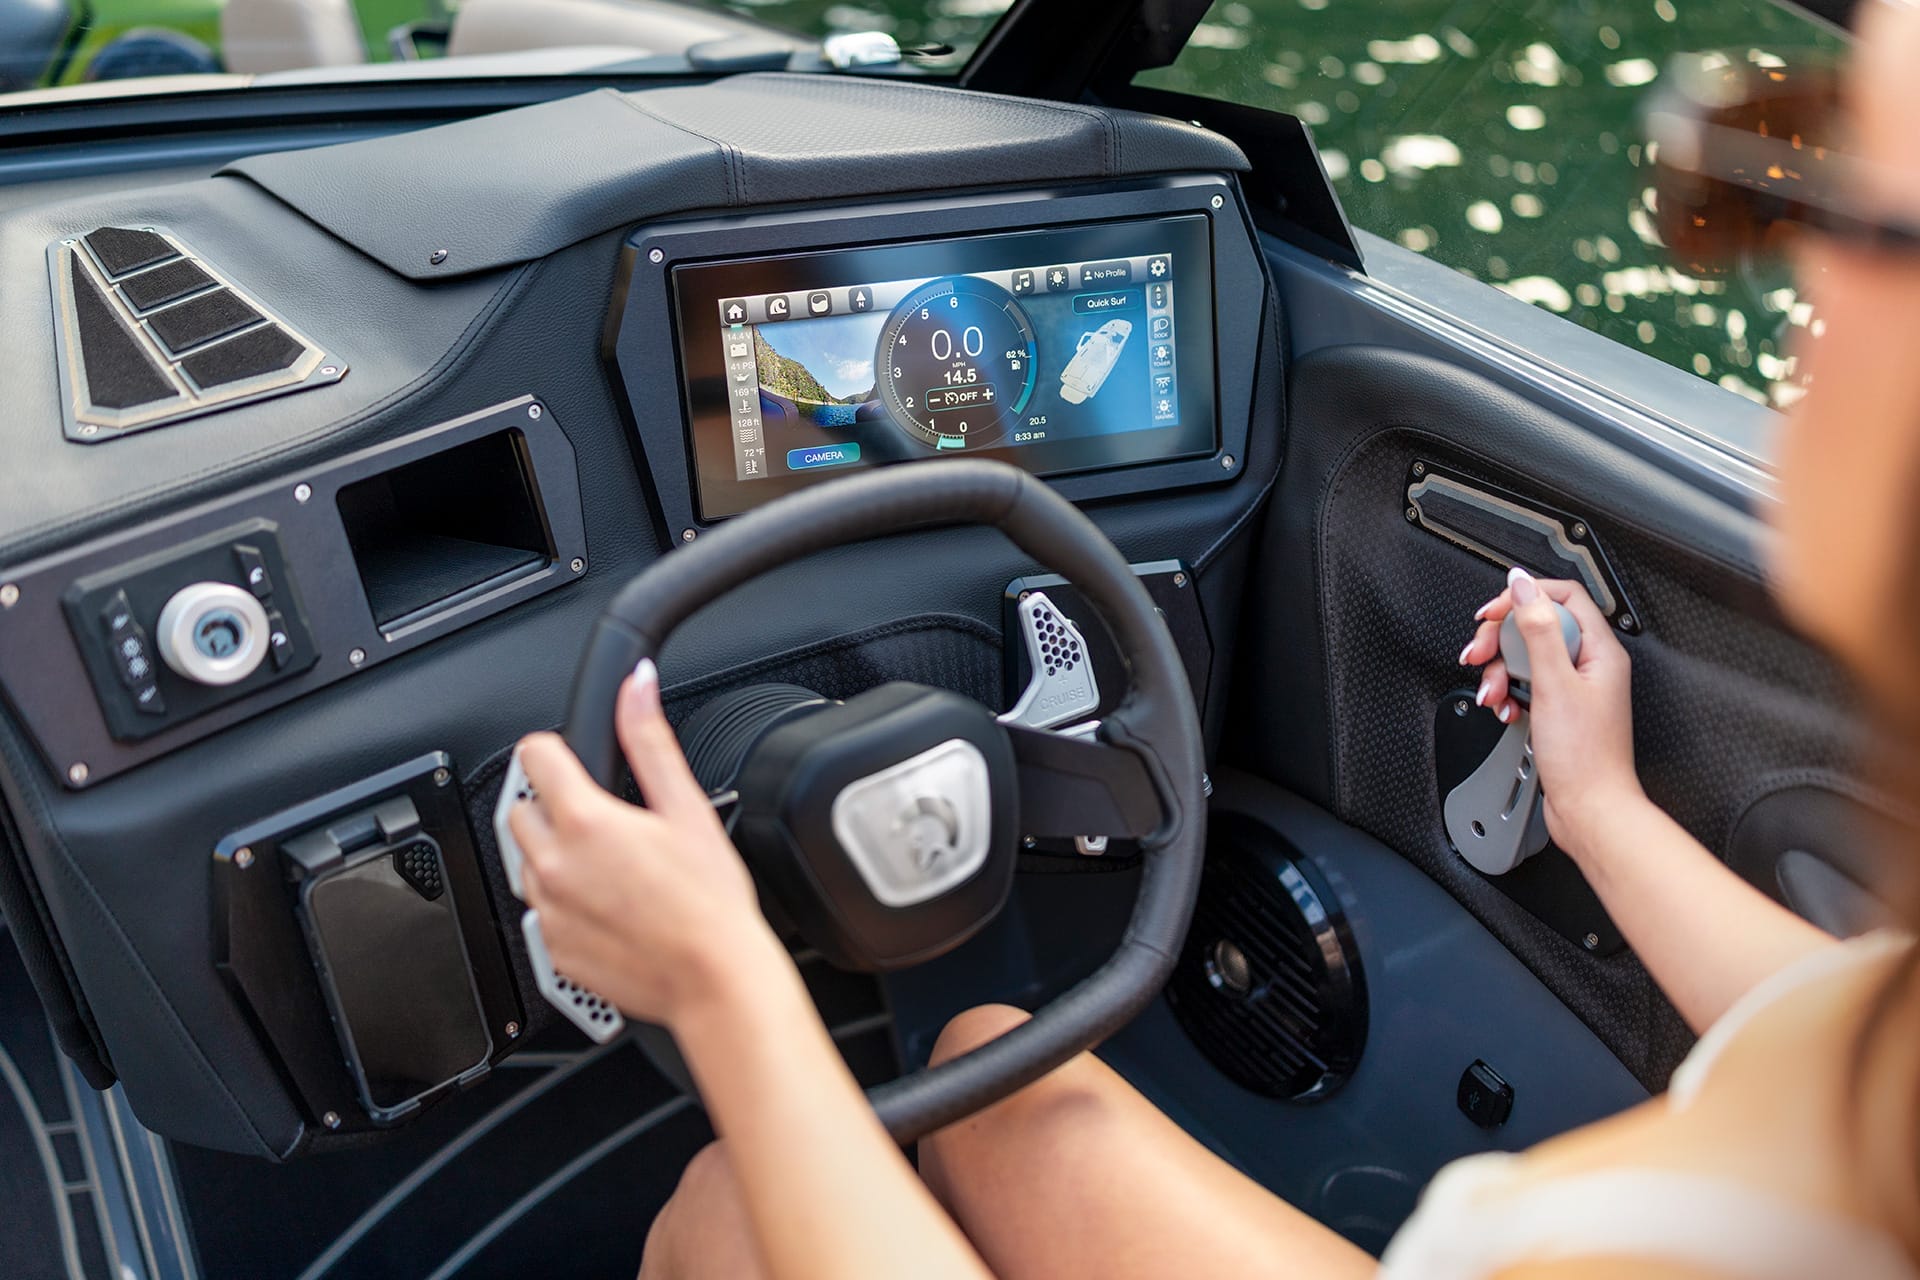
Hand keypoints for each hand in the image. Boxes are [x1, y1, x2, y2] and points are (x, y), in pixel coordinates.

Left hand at [506, 659, 782, 1027]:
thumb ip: (650, 740)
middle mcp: (553, 865)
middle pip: (521, 809)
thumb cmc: (709, 903)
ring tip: (613, 869)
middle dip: (555, 805)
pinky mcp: (552, 950)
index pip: (534, 755)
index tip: (576, 761)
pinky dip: (564, 904)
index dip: (558, 750)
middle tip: (604, 820)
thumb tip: (637, 688)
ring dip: (556, 856)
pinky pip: (540, 912)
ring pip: (527, 863)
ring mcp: (547, 911)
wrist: (713, 981)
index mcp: (584, 821)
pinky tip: (609, 907)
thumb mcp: (687, 807)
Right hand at [1458, 569, 1644, 860]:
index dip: (1522, 599)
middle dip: (1501, 640)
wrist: (1589, 809)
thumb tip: (1523, 585)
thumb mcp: (1554, 683)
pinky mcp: (1559, 710)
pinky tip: (1506, 710)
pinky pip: (1526, 687)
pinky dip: (1509, 695)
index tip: (1491, 613)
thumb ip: (1537, 628)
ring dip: (1500, 673)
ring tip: (1494, 694)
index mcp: (1599, 650)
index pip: (1561, 598)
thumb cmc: (1585, 758)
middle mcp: (1589, 665)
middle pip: (1537, 628)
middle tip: (1478, 653)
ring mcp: (1574, 689)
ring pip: (1526, 659)